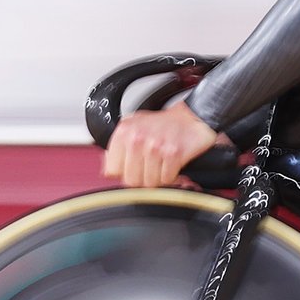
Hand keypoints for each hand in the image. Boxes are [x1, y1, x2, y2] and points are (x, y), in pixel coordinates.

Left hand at [102, 102, 222, 187]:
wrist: (192, 117)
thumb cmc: (164, 123)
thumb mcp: (134, 127)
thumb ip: (117, 147)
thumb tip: (107, 168)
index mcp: (124, 131)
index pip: (112, 170)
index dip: (124, 173)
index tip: (132, 168)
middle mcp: (137, 138)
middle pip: (131, 180)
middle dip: (142, 178)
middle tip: (150, 169)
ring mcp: (155, 146)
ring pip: (149, 182)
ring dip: (158, 178)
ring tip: (162, 166)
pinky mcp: (173, 154)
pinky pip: (166, 179)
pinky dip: (171, 177)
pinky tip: (172, 166)